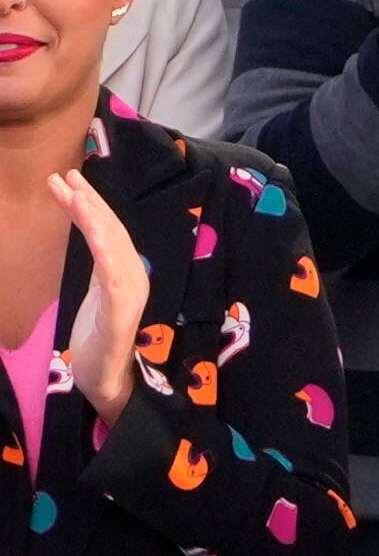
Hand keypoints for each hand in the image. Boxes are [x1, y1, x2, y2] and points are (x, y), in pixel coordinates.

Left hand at [50, 171, 147, 427]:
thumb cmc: (98, 340)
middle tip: (66, 175)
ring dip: (93, 218)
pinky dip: (103, 249)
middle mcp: (135, 279)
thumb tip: (96, 240)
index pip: (109, 232)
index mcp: (127, 274)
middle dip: (89, 202)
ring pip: (112, 248)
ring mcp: (130, 295)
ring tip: (74, 193)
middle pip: (111, 232)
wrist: (105, 379)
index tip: (70, 180)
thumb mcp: (96, 295)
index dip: (92, 204)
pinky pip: (111, 275)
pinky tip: (89, 227)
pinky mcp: (120, 313)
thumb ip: (101, 269)